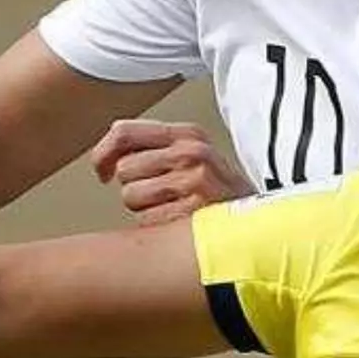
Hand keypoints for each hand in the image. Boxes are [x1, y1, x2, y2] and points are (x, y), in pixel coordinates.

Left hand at [90, 120, 255, 225]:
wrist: (258, 222)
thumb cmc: (216, 190)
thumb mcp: (191, 154)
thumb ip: (152, 145)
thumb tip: (106, 151)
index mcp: (187, 133)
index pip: (124, 132)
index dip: (102, 153)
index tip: (101, 171)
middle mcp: (191, 152)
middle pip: (124, 169)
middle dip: (133, 185)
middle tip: (157, 193)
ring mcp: (194, 181)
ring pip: (131, 196)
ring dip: (143, 208)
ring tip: (171, 207)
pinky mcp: (192, 211)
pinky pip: (144, 220)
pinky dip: (154, 225)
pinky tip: (176, 221)